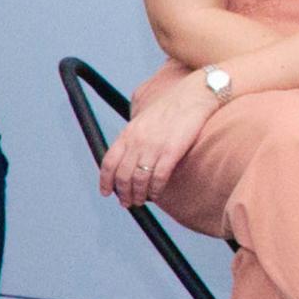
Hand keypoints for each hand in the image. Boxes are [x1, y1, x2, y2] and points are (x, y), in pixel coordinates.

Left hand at [98, 75, 223, 209]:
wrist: (193, 95)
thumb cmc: (170, 108)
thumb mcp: (143, 120)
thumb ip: (133, 138)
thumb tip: (129, 158)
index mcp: (128, 133)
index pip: (109, 162)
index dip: (105, 181)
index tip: (106, 192)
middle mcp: (137, 141)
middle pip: (122, 176)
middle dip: (123, 193)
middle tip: (127, 203)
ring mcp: (153, 147)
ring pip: (138, 180)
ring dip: (138, 195)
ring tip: (141, 201)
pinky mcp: (171, 151)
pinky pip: (158, 177)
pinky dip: (155, 190)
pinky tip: (156, 194)